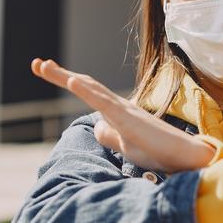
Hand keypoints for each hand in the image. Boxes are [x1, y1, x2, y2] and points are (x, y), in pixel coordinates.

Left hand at [31, 58, 215, 172]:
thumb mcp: (126, 146)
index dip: (68, 82)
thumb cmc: (159, 152)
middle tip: (37, 64)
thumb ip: (110, 135)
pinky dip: (87, 91)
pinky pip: (104, 103)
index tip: (46, 71)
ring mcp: (125, 111)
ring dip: (66, 76)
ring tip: (44, 66)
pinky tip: (72, 81)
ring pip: (91, 89)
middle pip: (86, 85)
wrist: (185, 158)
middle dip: (59, 74)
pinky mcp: (129, 119)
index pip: (89, 93)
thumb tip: (96, 126)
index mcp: (117, 113)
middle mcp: (120, 106)